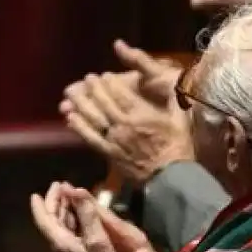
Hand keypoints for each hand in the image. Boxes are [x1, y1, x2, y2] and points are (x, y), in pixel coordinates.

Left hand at [31, 183, 120, 251]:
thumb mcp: (96, 237)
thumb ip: (87, 213)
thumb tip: (77, 189)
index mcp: (60, 240)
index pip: (45, 220)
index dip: (39, 206)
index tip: (35, 194)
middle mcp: (60, 243)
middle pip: (52, 219)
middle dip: (54, 201)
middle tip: (60, 184)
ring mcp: (68, 247)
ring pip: (60, 223)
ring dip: (63, 207)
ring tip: (69, 192)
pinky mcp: (76, 249)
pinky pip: (69, 227)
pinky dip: (72, 215)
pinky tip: (79, 210)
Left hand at [61, 50, 193, 183]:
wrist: (169, 177)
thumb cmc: (177, 145)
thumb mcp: (180, 117)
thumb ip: (174, 99)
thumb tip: (172, 82)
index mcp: (141, 115)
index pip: (120, 94)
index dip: (110, 83)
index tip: (103, 74)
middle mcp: (123, 125)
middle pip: (104, 103)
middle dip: (93, 89)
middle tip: (86, 78)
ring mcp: (114, 140)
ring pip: (93, 119)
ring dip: (81, 104)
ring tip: (72, 93)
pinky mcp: (109, 153)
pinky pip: (90, 138)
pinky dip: (79, 127)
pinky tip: (70, 118)